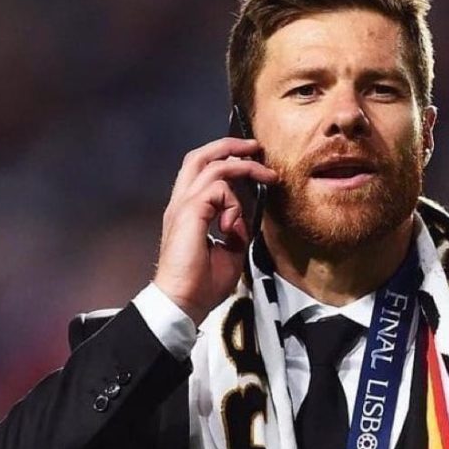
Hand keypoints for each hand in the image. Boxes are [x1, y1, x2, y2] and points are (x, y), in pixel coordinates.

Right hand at [154, 137, 277, 325]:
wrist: (183, 302)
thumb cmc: (202, 285)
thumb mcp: (229, 253)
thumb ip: (235, 232)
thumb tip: (242, 221)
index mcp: (187, 212)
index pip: (202, 172)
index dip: (227, 163)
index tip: (254, 167)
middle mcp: (181, 203)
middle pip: (200, 156)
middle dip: (230, 146)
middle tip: (256, 147)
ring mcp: (182, 206)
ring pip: (211, 165)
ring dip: (243, 167)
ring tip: (267, 175)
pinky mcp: (189, 212)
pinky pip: (217, 189)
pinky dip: (233, 203)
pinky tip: (232, 226)